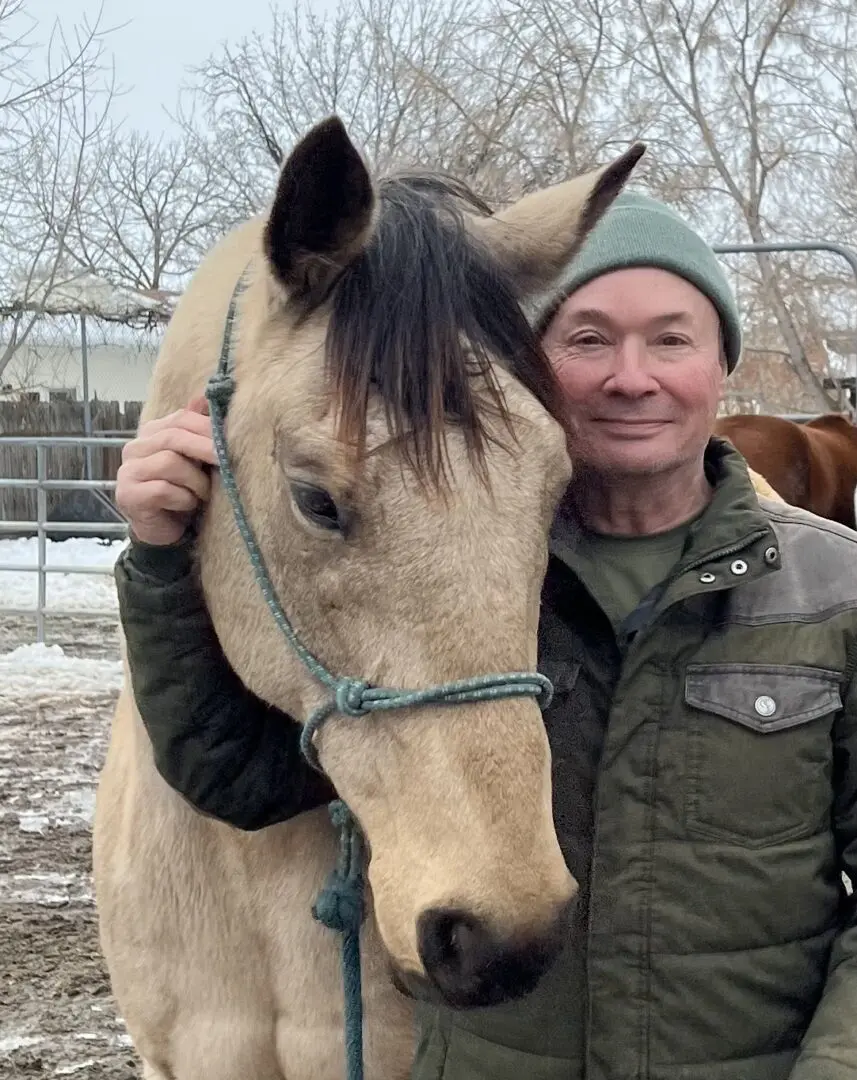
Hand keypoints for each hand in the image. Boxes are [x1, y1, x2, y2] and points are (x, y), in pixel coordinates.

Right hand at [116, 396, 218, 546]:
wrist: (164, 531)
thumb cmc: (182, 492)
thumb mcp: (194, 460)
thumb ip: (196, 430)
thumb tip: (205, 397)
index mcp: (151, 434)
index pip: (180, 419)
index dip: (206, 427)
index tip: (229, 439)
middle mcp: (135, 448)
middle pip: (173, 437)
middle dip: (204, 448)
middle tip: (225, 460)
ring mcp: (128, 471)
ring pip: (170, 463)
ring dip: (195, 481)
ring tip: (203, 494)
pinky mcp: (128, 495)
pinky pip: (163, 489)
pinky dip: (183, 498)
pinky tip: (187, 505)